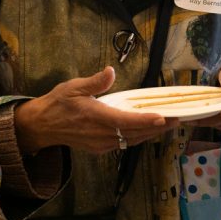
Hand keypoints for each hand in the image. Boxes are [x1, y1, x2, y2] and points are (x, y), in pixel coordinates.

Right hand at [14, 66, 177, 154]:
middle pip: (135, 133)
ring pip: (132, 141)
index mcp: (95, 117)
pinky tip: (146, 130)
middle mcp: (101, 134)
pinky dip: (138, 137)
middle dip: (157, 127)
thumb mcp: (73, 87)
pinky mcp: (100, 149)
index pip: (126, 120)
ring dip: (151, 134)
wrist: (43, 126)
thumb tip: (110, 71)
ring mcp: (101, 144)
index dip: (146, 120)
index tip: (163, 117)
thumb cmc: (58, 103)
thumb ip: (94, 82)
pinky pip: (124, 144)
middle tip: (177, 119)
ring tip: (168, 125)